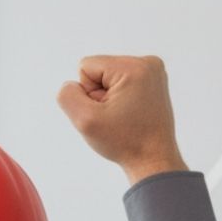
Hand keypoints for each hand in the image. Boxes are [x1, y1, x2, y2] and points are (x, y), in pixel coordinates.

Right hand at [57, 55, 186, 185]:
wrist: (152, 158)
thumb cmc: (123, 141)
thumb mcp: (85, 121)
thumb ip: (68, 96)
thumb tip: (71, 85)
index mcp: (133, 67)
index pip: (86, 67)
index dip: (86, 93)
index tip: (104, 111)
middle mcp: (147, 62)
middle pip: (98, 71)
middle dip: (98, 95)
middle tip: (113, 117)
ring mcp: (153, 71)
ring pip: (108, 78)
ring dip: (107, 99)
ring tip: (122, 116)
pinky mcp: (153, 81)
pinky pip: (120, 83)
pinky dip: (118, 99)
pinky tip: (128, 114)